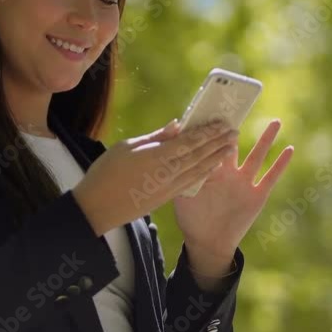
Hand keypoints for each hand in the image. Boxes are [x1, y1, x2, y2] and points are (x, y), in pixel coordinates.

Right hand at [72, 118, 238, 235]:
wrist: (97, 207)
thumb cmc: (107, 172)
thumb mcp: (127, 147)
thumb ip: (155, 137)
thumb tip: (177, 125)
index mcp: (157, 157)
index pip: (189, 142)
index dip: (207, 132)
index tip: (221, 123)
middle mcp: (167, 173)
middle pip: (199, 155)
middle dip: (217, 143)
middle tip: (233, 132)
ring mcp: (168, 187)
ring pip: (199, 170)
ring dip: (216, 158)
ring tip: (229, 148)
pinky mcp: (166, 198)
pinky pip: (191, 183)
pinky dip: (204, 173)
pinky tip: (212, 168)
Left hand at [172, 119, 293, 260]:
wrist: (207, 241)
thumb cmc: (192, 217)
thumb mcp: (182, 194)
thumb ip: (179, 174)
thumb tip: (171, 155)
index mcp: (210, 169)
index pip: (212, 143)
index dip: (214, 127)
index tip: (216, 107)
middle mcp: (229, 172)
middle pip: (235, 144)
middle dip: (239, 127)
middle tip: (243, 106)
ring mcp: (244, 182)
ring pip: (257, 156)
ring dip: (267, 140)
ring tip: (276, 121)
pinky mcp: (257, 196)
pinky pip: (270, 177)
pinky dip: (280, 165)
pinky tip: (289, 149)